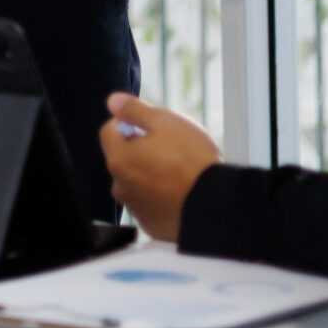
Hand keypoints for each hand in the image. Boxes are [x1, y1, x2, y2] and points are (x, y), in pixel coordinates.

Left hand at [100, 93, 221, 240]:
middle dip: (140, 149)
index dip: (128, 122)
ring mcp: (136, 209)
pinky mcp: (152, 225)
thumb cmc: (193, 161)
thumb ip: (134, 110)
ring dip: (150, 173)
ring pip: (136, 181)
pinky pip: (150, 203)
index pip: (109, 130)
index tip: (150, 127)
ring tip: (180, 172)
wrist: (218, 204)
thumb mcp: (165, 122)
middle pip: (123, 157)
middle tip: (171, 149)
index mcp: (119, 160)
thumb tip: (113, 102)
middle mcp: (120, 187)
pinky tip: (181, 192)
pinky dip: (160, 196)